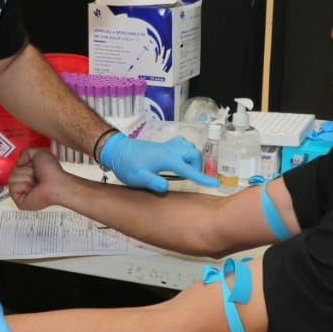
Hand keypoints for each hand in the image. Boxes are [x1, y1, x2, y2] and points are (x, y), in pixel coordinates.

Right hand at [8, 147, 68, 210]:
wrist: (56, 182)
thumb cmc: (52, 171)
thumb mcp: (39, 152)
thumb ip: (26, 151)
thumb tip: (19, 161)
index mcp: (28, 173)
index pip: (15, 165)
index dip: (23, 164)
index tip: (33, 165)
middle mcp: (25, 182)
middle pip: (12, 172)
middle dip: (24, 170)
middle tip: (35, 175)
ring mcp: (22, 192)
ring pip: (11, 179)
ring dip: (25, 177)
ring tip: (35, 182)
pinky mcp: (20, 201)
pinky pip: (12, 188)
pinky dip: (23, 186)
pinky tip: (32, 189)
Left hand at [99, 134, 218, 191]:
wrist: (117, 150)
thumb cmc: (127, 165)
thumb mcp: (137, 178)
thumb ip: (152, 182)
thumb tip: (166, 188)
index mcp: (167, 159)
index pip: (189, 170)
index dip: (202, 178)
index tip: (214, 183)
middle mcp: (170, 150)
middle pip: (194, 153)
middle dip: (198, 166)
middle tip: (191, 177)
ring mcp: (167, 146)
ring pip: (190, 146)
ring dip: (192, 157)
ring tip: (186, 170)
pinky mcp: (164, 145)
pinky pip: (182, 143)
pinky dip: (186, 150)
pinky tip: (179, 159)